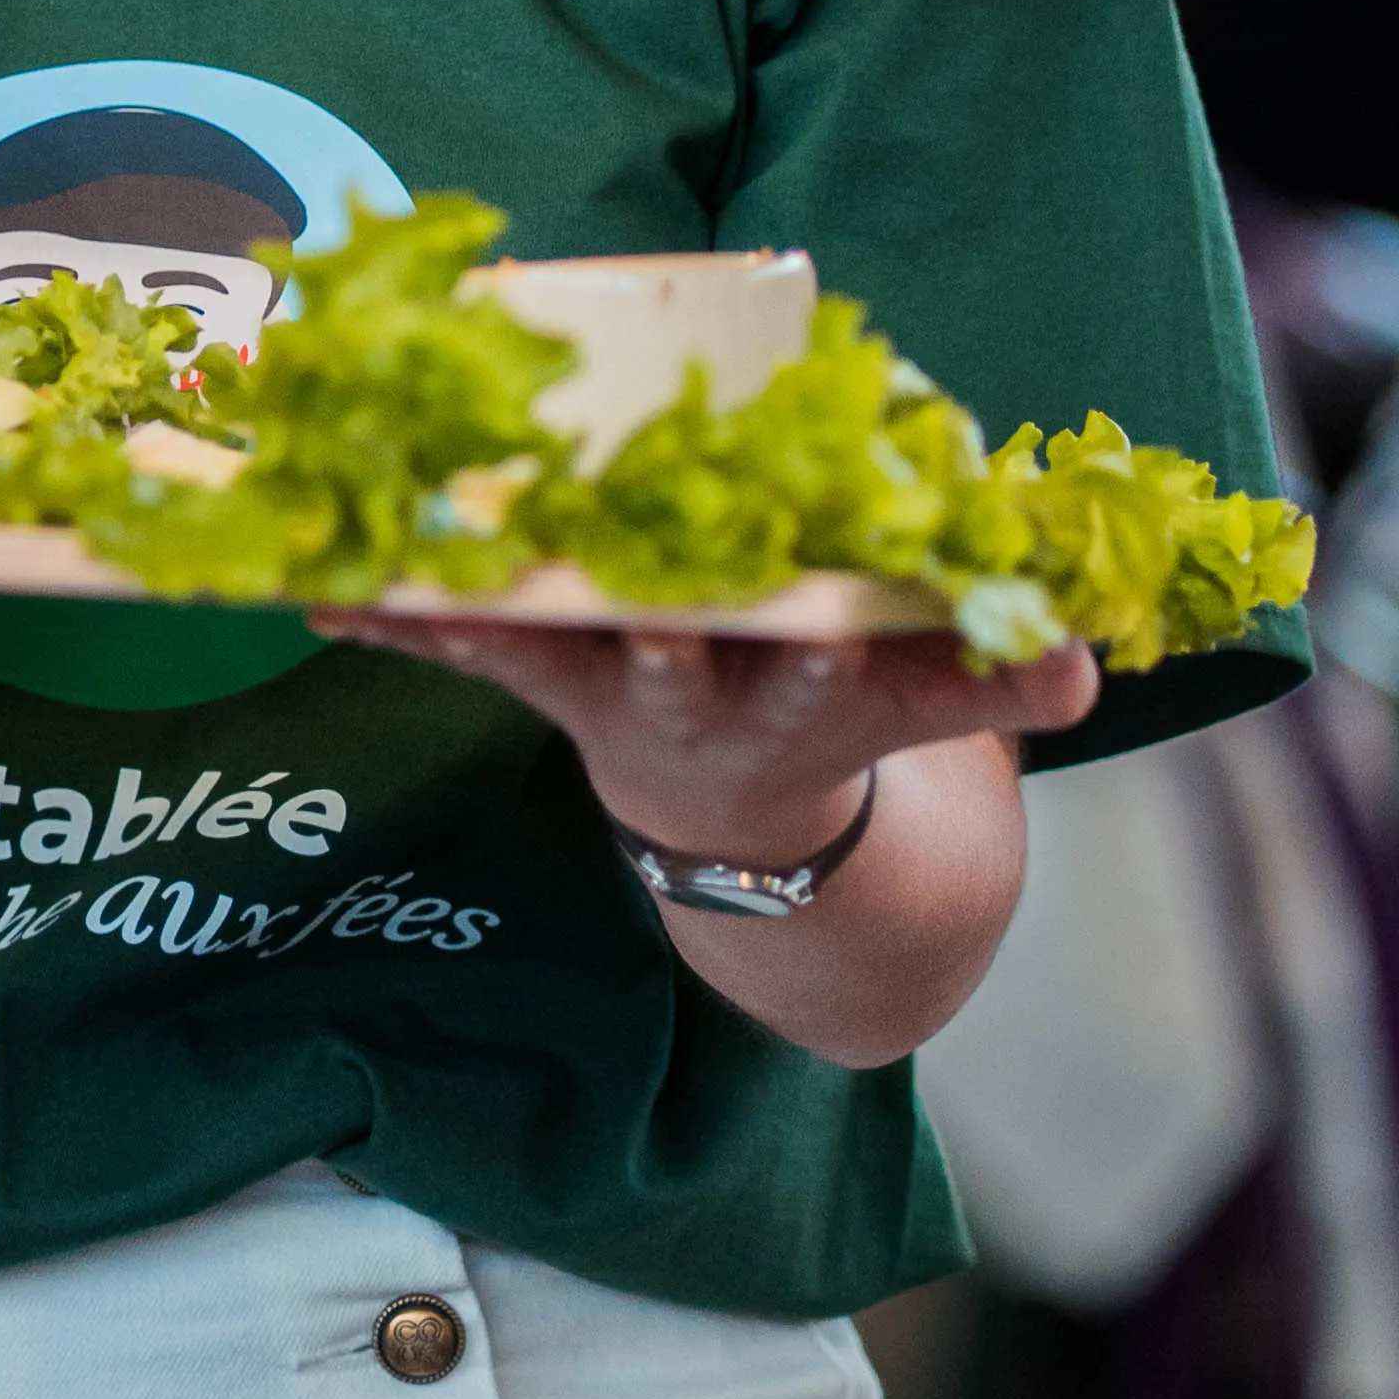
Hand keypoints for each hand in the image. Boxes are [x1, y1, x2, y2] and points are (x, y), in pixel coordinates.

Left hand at [307, 612, 1099, 864]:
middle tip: (635, 613)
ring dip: (470, 614)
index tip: (834, 639)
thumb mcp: (924, 702)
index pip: (831, 674)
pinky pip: (459, 644)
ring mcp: (611, 689)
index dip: (835, 658)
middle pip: (671, 666)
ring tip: (391, 579)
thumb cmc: (842, 705)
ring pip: (539, 646)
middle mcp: (699, 696)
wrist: (743, 818)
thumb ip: (997, 682)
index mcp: (805, 695)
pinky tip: (312, 592)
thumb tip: (1085, 669)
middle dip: (650, 639)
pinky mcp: (543, 676)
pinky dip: (389, 618)